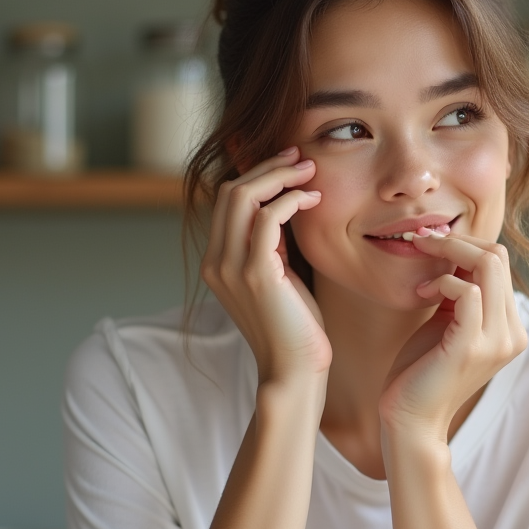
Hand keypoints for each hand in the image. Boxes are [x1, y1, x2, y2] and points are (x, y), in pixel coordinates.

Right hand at [201, 147, 330, 385]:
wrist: (294, 372)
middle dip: (268, 167)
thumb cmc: (296, 328)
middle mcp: (216, 262)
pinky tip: (313, 200)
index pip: (227, 201)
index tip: (290, 164)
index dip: (257, 175)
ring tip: (309, 171)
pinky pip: (266, 218)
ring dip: (279, 176)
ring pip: (243, 196)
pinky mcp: (255, 274)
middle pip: (230, 190)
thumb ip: (272, 247)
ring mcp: (231, 267)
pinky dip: (290, 199)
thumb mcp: (278, 278)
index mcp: (217, 262)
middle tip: (301, 157)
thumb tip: (283, 209)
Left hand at [378, 231, 527, 441]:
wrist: (411, 420)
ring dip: (447, 256)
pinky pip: (468, 292)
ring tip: (421, 278)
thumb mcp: (448, 322)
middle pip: (498, 256)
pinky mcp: (471, 347)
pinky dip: (442, 283)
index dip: (464, 244)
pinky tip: (422, 296)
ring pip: (488, 266)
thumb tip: (454, 252)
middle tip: (422, 242)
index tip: (431, 242)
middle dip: (455, 241)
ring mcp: (496, 341)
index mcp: (510, 326)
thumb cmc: (422, 371)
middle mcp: (513, 333)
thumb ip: (459, 292)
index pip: (500, 262)